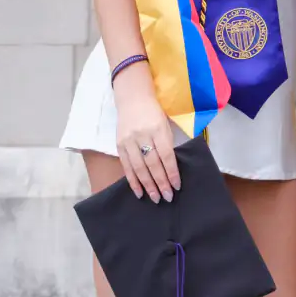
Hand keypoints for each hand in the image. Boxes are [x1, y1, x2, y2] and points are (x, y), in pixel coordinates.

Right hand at [113, 84, 177, 202]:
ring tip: (155, 198)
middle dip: (161, 182)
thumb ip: (168, 145)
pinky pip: (126, 166)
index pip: (166, 156)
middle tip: (167, 197)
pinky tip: (139, 191)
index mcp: (158, 129)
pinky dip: (133, 180)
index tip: (177, 186)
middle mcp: (142, 136)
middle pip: (152, 164)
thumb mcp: (166, 125)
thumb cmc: (155, 113)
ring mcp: (128, 141)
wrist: (133, 99)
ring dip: (148, 185)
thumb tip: (171, 169)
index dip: (171, 172)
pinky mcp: (119, 145)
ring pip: (139, 167)